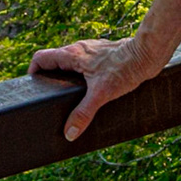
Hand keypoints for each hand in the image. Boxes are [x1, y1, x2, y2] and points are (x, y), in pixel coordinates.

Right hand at [28, 36, 167, 140]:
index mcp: (72, 54)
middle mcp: (79, 48)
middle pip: (54, 60)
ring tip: (70, 93)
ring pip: (70, 61)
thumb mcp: (101, 94)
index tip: (34, 86)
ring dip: (66, 74)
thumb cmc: (124, 68)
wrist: (147, 53)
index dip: (33, 71)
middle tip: (50, 94)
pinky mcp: (103, 53)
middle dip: (49, 76)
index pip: (41, 58)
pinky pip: (84, 62)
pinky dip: (81, 73)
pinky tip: (91, 86)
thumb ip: (83, 113)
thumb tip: (69, 132)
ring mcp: (91, 49)